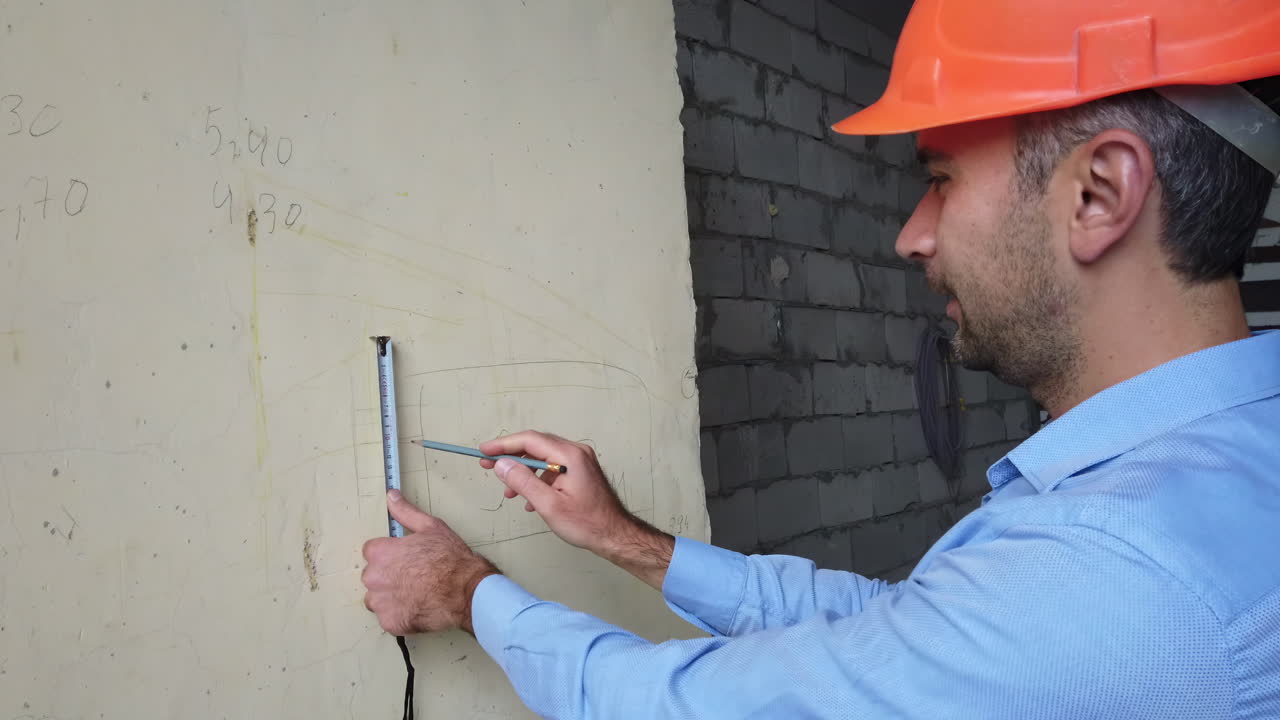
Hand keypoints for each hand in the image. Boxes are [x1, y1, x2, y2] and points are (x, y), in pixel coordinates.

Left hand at [361, 490, 498, 635]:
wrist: (465, 591)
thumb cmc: (450, 559)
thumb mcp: (431, 527)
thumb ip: (406, 512)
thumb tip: (392, 497)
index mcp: (380, 552)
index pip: (372, 552)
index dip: (391, 555)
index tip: (406, 559)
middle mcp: (373, 577)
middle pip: (373, 576)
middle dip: (389, 576)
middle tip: (414, 577)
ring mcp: (380, 602)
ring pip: (377, 598)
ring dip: (391, 597)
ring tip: (415, 593)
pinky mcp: (389, 622)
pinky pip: (388, 618)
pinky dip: (400, 615)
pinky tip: (417, 607)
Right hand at [479, 431, 673, 589]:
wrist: (614, 535)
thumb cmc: (586, 523)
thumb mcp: (548, 505)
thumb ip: (523, 482)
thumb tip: (501, 465)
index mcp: (570, 455)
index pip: (530, 440)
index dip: (503, 444)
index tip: (483, 451)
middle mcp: (576, 452)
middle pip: (535, 445)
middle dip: (510, 456)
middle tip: (487, 465)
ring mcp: (579, 461)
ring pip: (542, 458)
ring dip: (522, 471)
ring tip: (508, 492)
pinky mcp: (580, 472)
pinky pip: (552, 468)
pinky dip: (537, 479)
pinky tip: (529, 500)